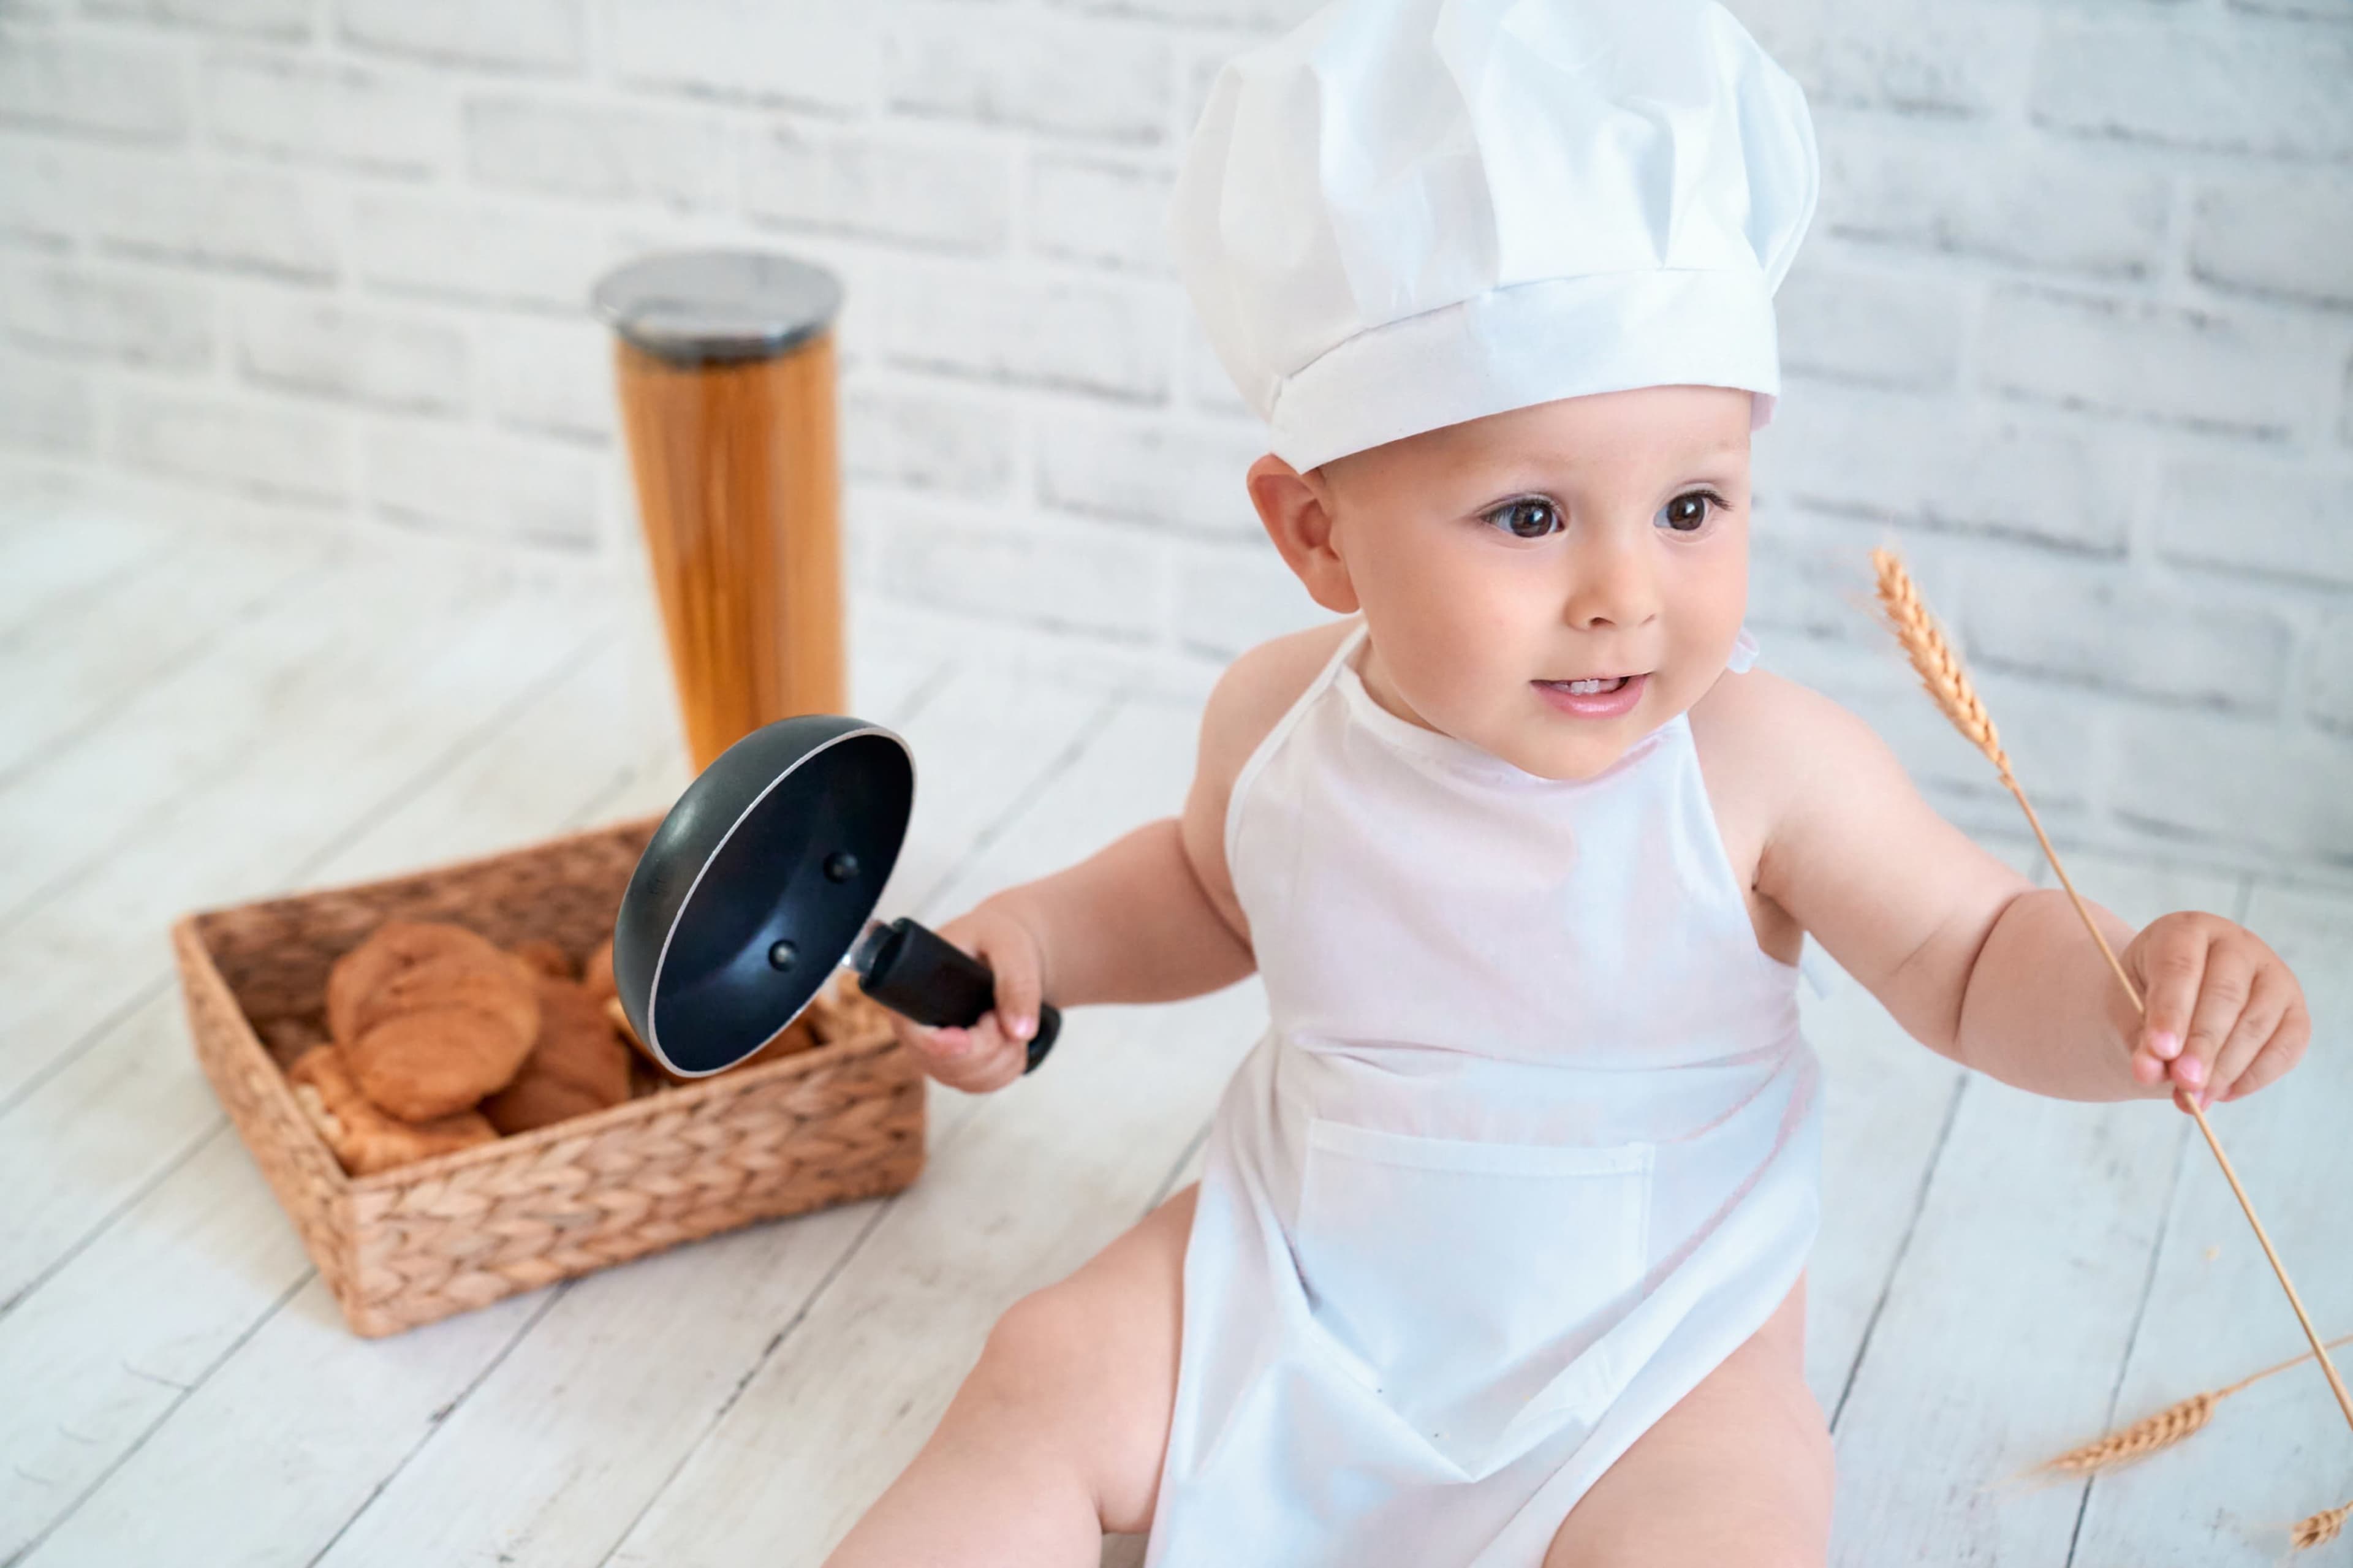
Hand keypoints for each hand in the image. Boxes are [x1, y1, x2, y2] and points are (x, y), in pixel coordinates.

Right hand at [886, 899, 1048, 1093]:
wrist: (1006, 951)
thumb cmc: (997, 938)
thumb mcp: (1010, 946)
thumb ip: (1017, 982)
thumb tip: (1021, 1031)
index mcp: (912, 995)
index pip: (913, 1035)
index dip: (939, 1046)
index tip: (967, 1039)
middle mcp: (917, 1031)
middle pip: (946, 1067)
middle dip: (987, 1047)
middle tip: (1000, 1012)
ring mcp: (938, 1054)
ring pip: (968, 1080)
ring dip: (1002, 1058)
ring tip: (1009, 1019)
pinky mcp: (960, 1067)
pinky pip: (982, 1086)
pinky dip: (1006, 1069)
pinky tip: (1013, 1042)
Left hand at [2117, 911, 2309, 1110]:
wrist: (2174, 1000)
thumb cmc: (2148, 998)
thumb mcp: (2128, 1011)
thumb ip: (2139, 1040)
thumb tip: (2150, 1072)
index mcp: (2186, 930)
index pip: (2180, 967)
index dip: (2171, 1011)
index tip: (2160, 1051)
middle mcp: (2236, 944)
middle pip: (2224, 995)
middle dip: (2202, 1045)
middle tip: (2183, 1082)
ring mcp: (2273, 975)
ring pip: (2256, 1023)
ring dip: (2226, 1068)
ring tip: (2195, 1098)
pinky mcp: (2295, 1009)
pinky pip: (2285, 1047)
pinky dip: (2255, 1077)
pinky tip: (2223, 1093)